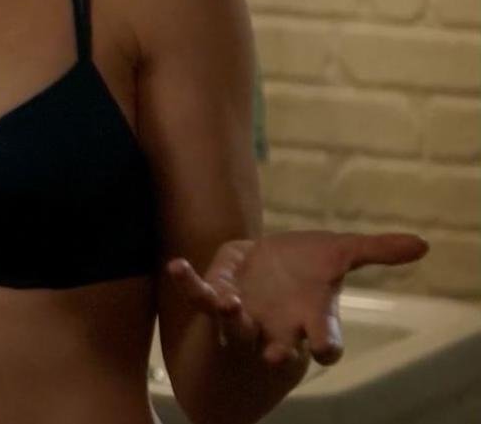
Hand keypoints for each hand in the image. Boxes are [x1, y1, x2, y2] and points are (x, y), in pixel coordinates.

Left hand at [167, 230, 428, 366]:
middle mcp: (277, 325)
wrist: (264, 271)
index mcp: (311, 319)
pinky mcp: (215, 299)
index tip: (327, 351)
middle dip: (278, 351)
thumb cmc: (306, 269)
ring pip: (236, 326)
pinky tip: (177, 265)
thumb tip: (423, 244)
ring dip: (232, 318)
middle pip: (280, 346)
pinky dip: (189, 282)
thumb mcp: (340, 255)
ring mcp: (244, 317)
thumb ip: (376, 251)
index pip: (326, 342)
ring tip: (228, 304)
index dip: (327, 346)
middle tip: (274, 356)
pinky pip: (199, 295)